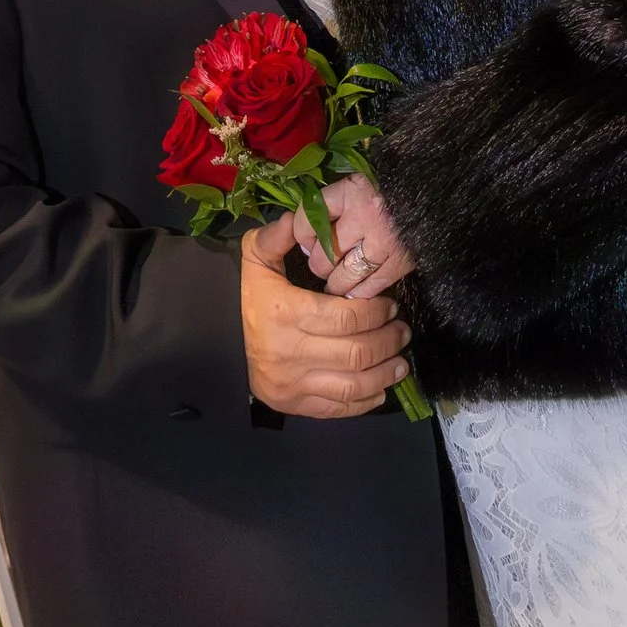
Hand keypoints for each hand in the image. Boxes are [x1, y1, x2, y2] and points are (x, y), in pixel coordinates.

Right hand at [240, 220, 410, 417]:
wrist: (223, 344)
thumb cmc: (251, 299)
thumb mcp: (256, 260)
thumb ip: (277, 237)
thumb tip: (298, 219)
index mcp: (283, 312)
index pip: (345, 318)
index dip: (375, 312)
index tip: (390, 306)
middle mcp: (289, 352)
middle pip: (356, 352)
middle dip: (388, 341)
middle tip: (402, 330)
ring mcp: (294, 383)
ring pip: (355, 384)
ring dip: (386, 373)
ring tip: (400, 361)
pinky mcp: (298, 405)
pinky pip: (342, 407)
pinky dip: (368, 399)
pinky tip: (381, 385)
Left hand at [291, 174, 411, 299]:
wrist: (431, 190)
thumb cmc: (388, 186)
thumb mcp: (357, 182)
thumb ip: (332, 203)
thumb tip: (307, 240)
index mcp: (351, 192)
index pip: (311, 215)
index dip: (301, 233)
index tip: (304, 241)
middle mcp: (365, 217)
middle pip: (327, 250)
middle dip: (319, 263)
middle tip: (320, 267)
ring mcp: (384, 241)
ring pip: (348, 272)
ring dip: (337, 282)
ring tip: (334, 284)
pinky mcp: (403, 260)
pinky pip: (375, 283)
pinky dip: (362, 291)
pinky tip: (355, 293)